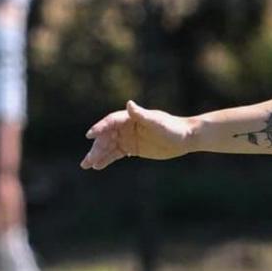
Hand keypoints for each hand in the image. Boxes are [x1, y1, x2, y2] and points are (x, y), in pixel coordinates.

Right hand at [80, 101, 194, 169]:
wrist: (184, 138)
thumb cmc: (172, 127)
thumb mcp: (156, 122)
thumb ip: (141, 115)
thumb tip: (129, 104)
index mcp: (130, 117)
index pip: (111, 122)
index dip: (100, 127)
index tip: (90, 135)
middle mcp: (126, 127)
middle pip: (106, 136)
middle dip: (96, 148)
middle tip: (87, 160)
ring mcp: (128, 138)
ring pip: (109, 146)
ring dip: (97, 155)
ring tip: (86, 165)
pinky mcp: (132, 148)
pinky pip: (116, 154)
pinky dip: (106, 159)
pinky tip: (98, 166)